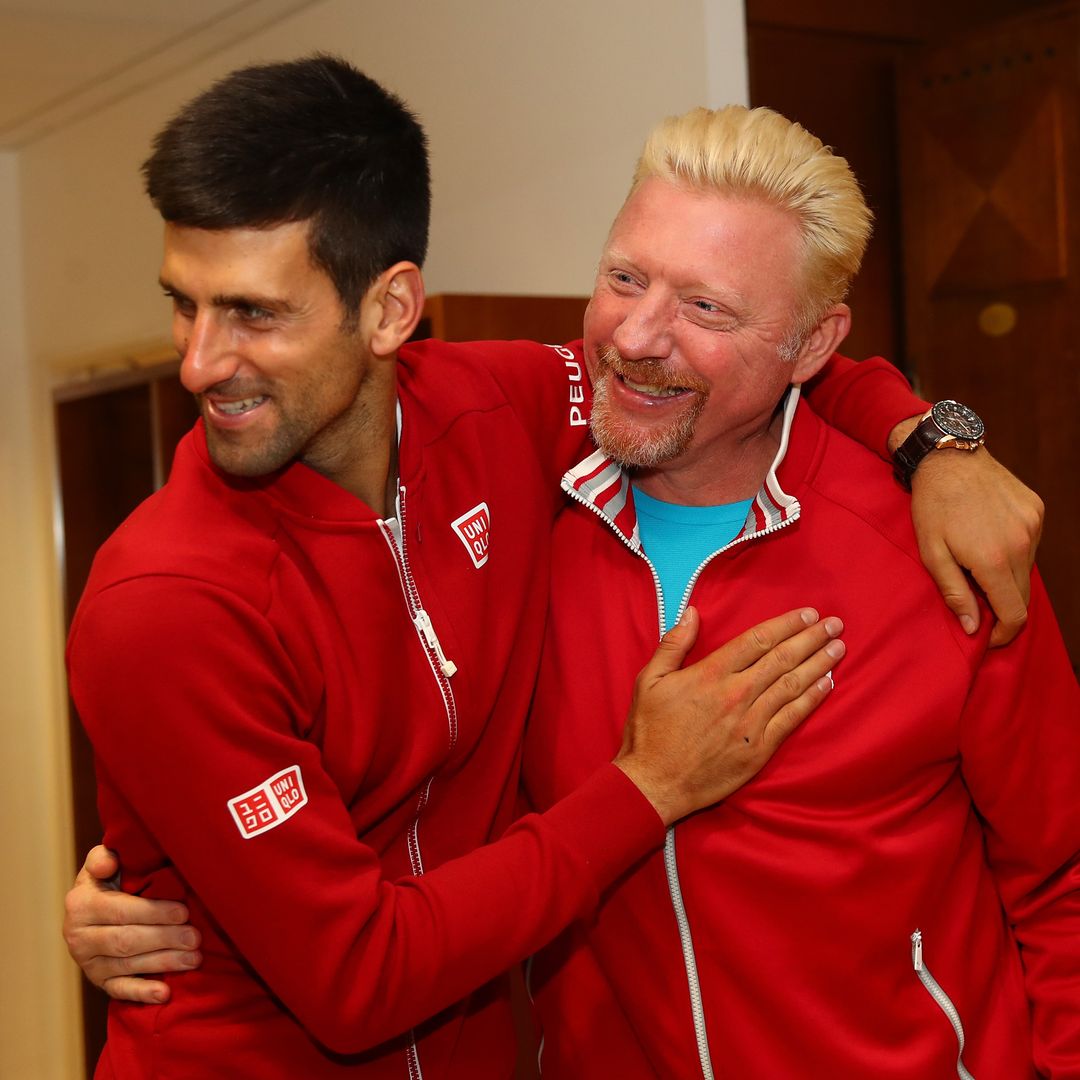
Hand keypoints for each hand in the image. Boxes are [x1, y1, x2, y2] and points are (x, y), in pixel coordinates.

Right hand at [63, 845, 201, 1003]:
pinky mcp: (99, 982)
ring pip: (128, 966)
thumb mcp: (103, 861)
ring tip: (194, 958)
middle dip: (165, 939)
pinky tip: (165, 993)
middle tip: (196, 938)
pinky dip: (142, 993)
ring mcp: (88, 963)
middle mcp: (79, 937)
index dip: (154, 912)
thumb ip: (103, 857)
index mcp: (81, 904)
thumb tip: (108, 864)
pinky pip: (119, 991)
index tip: (184, 911)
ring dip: (163, 963)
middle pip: (126, 941)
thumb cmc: (111, 878)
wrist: (95, 906)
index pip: (121, 911)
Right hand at [614, 607, 842, 824]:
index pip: (757, 640)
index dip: (786, 624)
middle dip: (811, 638)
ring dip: (819, 664)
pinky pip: (792, 718)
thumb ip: (673, 644)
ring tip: (838, 648)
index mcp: (709, 674)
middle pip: (782, 658)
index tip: (807, 614)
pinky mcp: (759, 749)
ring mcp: (750, 723)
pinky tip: (828, 684)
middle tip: (834, 624)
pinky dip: (812, 699)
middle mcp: (735, 694)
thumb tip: (693, 612)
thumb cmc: (649, 731)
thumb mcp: (650, 680)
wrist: (654, 783)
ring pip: (792, 685)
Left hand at [891, 417, 1043, 645]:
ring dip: (1007, 577)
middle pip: (1023, 595)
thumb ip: (954, 593)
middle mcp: (1021, 543)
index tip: (988, 637)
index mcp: (993, 559)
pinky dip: (1013, 552)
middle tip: (977, 602)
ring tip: (977, 564)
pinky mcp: (1036, 509)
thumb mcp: (931, 553)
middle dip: (1003, 607)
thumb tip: (973, 628)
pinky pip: (1030, 544)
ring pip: (1027, 570)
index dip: (1004, 633)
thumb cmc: (931, 506)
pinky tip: (989, 539)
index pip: (1014, 613)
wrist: (948, 457)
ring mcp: (1033, 524)